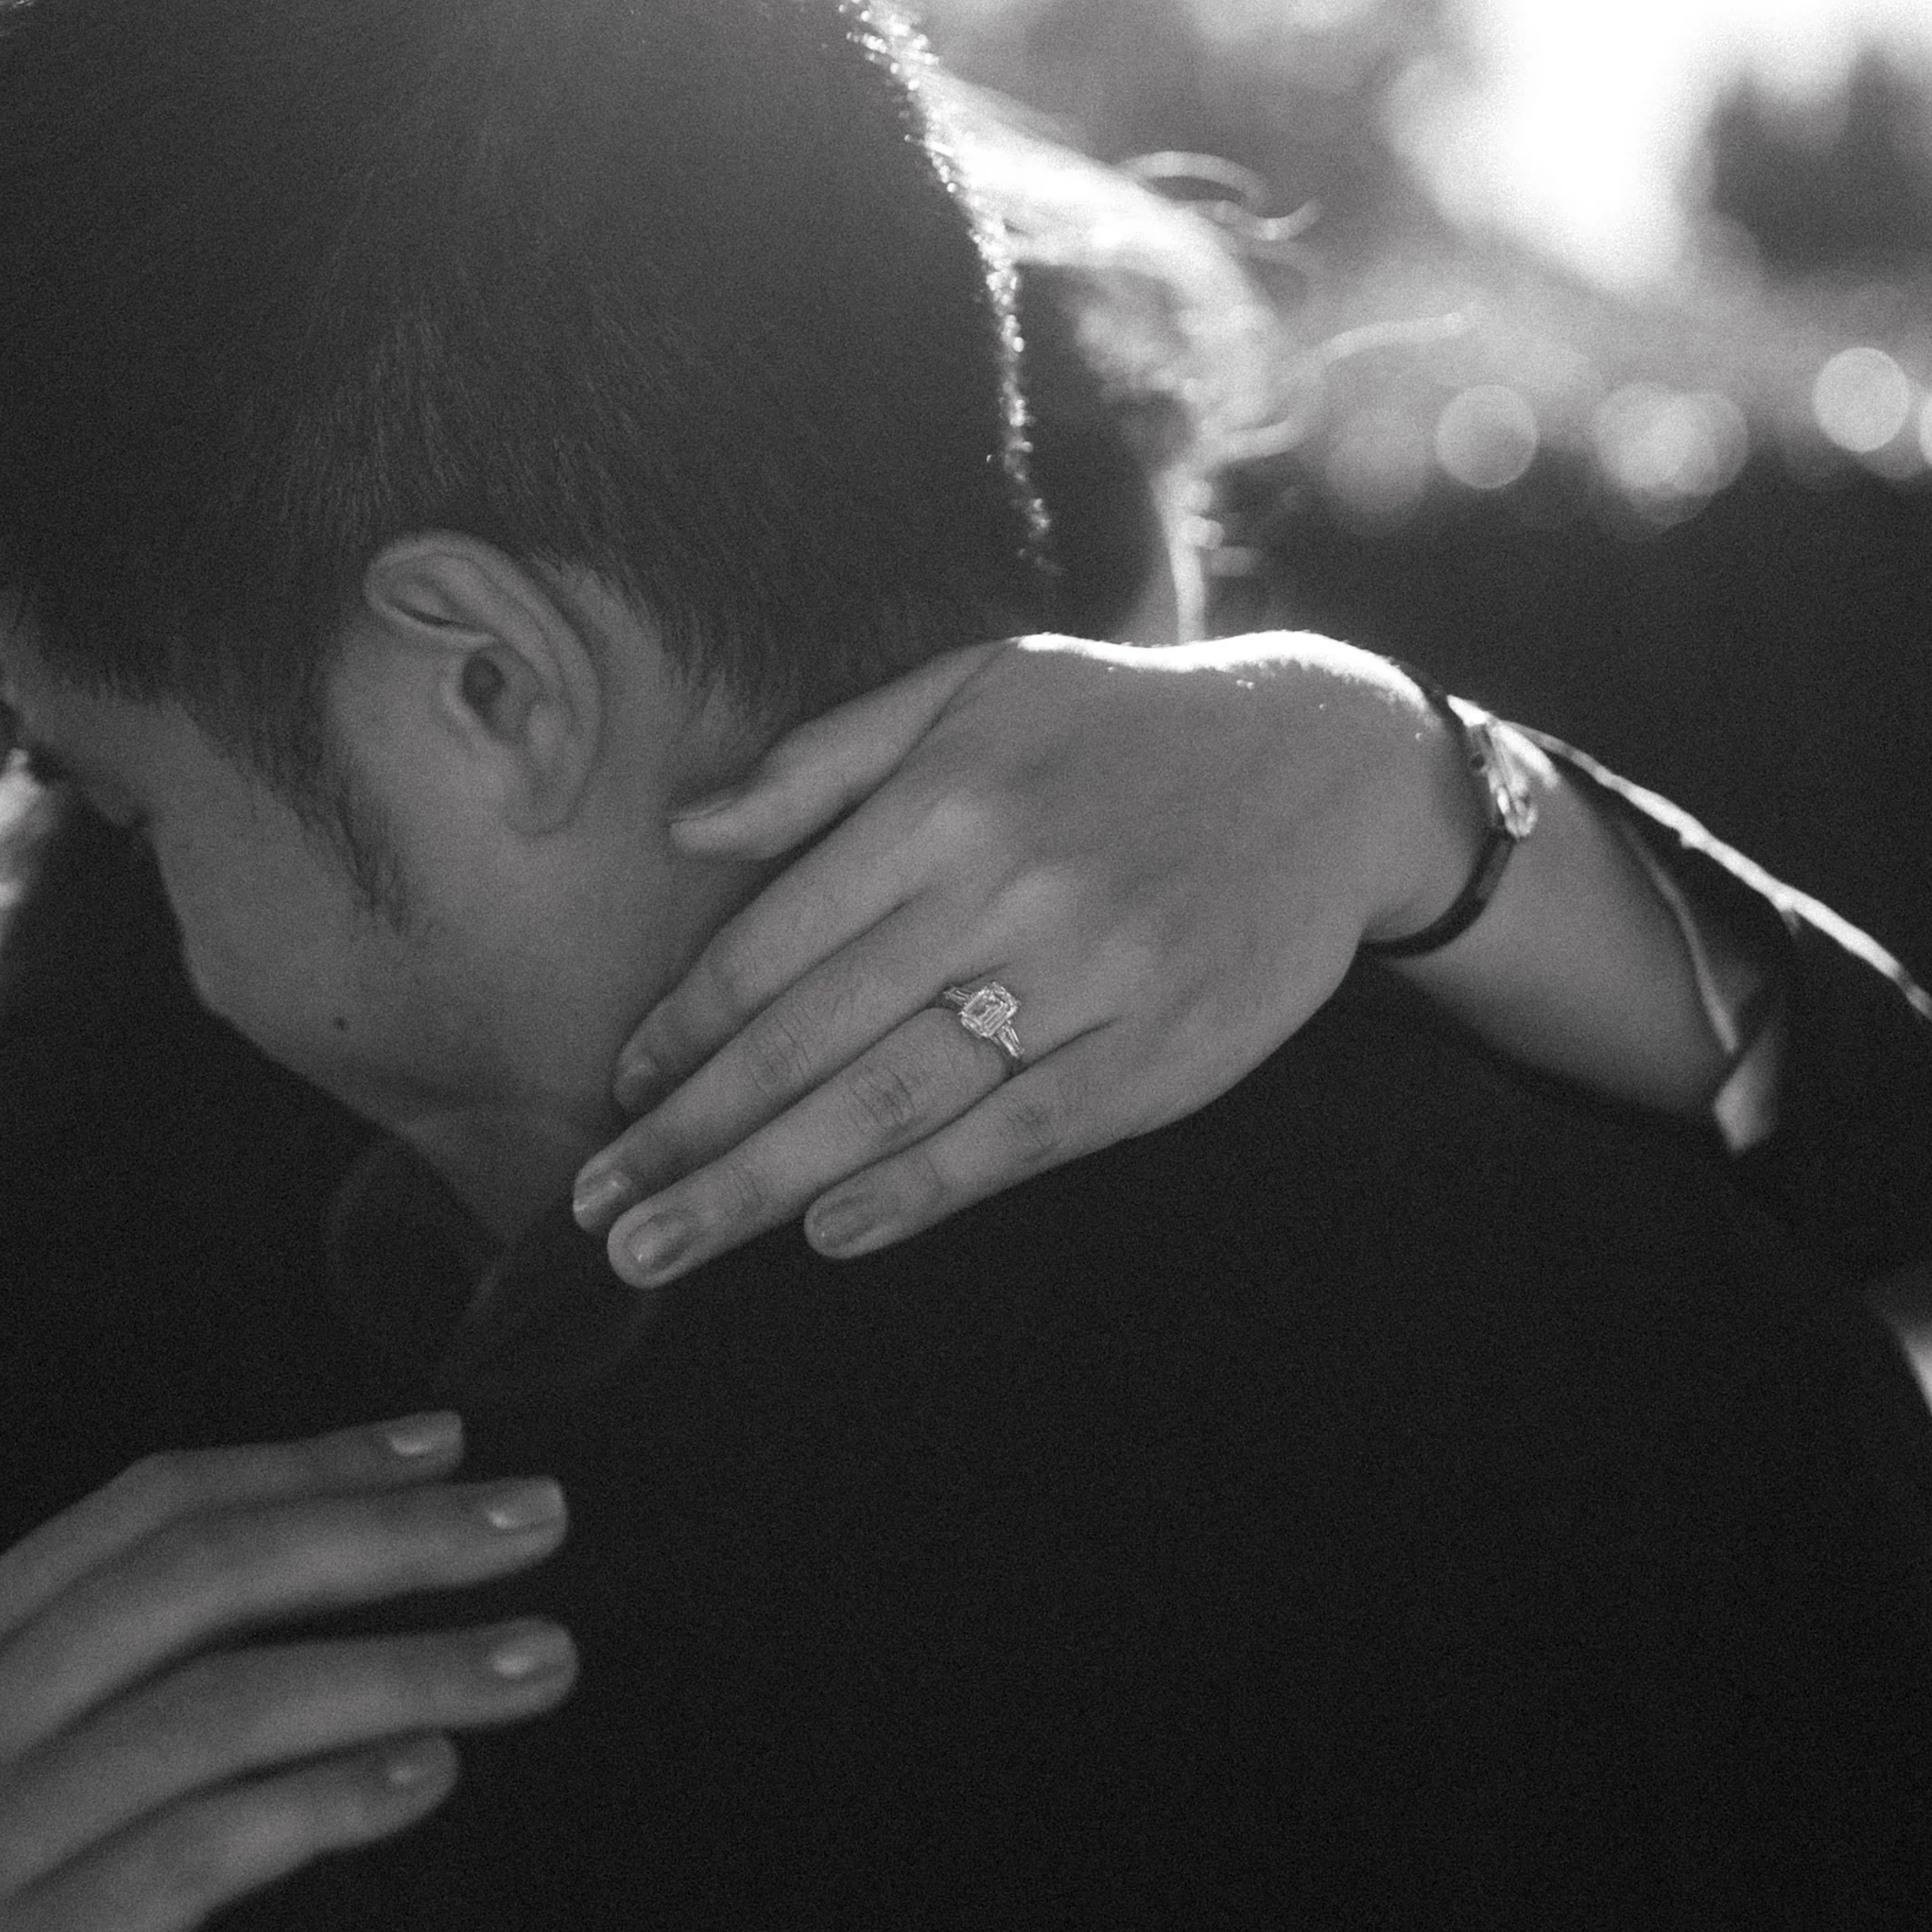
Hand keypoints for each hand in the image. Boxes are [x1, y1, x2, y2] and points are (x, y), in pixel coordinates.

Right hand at [0, 1413, 572, 1931]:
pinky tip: (427, 1776)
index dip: (304, 1465)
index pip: (142, 1515)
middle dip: (383, 1536)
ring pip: (219, 1708)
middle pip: (196, 1580)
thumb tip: (274, 1613)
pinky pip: (198, 1854)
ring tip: (537, 1658)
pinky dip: (326, 1802)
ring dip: (403, 1670)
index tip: (442, 1445)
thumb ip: (68, 1700)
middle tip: (535, 1520)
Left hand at [573, 632, 1460, 1283]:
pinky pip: (1016, 1139)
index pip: (776, 940)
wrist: (1332, 762)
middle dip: (690, 1137)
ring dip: (764, 1186)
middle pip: (811, 1040)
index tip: (618, 1092)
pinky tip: (828, 1233)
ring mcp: (1092, 977)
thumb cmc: (1122, 725)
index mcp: (946, 799)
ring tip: (669, 1244)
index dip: (686, 1029)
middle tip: (599, 1213)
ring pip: (894, 1102)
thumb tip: (685, 828)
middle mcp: (1009, 887)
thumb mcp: (975, 687)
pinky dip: (916, 1193)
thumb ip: (826, 759)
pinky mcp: (1164, 1053)